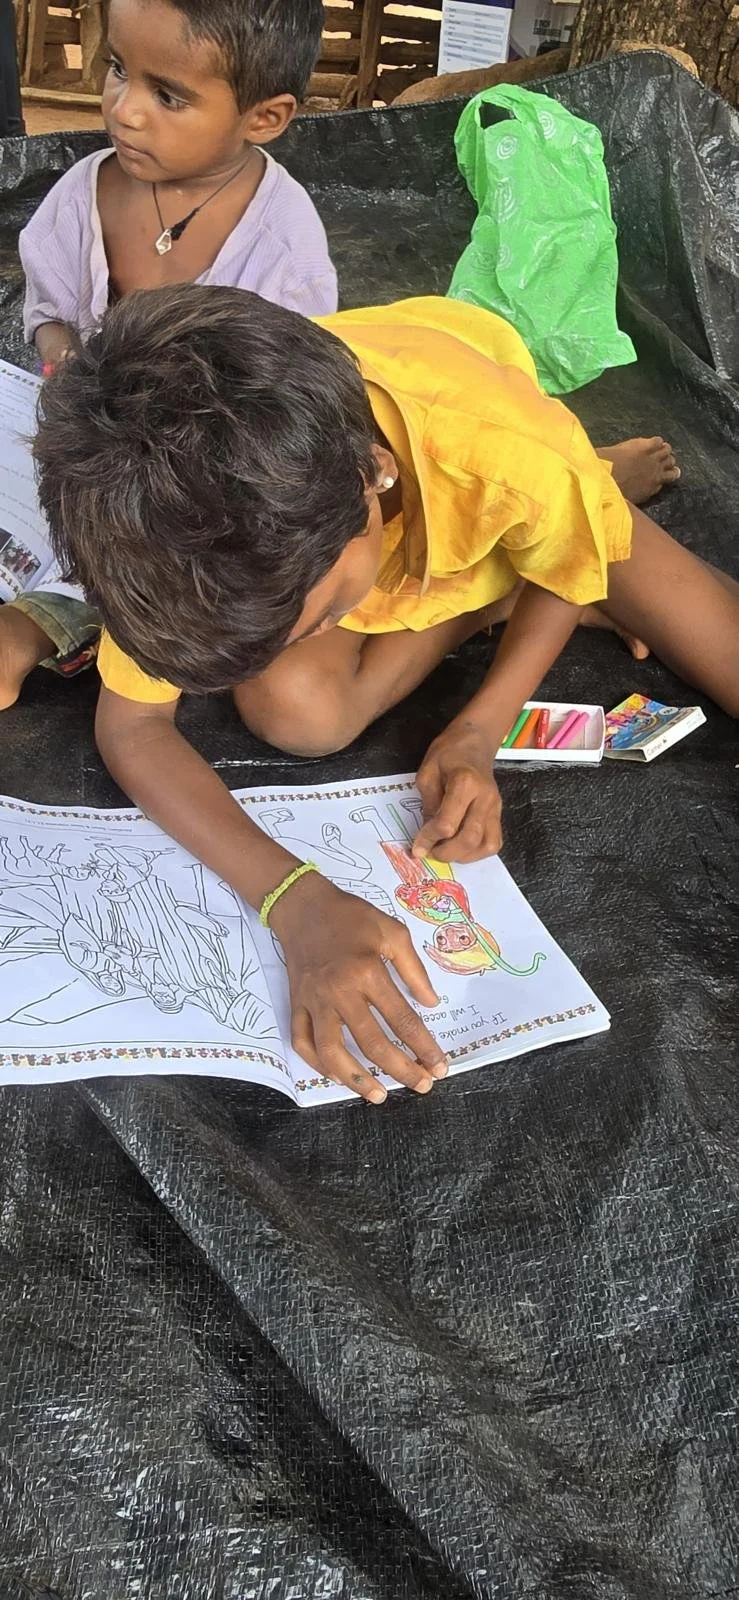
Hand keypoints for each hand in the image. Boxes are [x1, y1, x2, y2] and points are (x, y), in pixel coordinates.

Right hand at [270, 872, 447, 1103]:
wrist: (304, 906)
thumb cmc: (352, 917)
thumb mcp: (393, 932)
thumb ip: (414, 970)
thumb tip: (432, 1004)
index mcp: (368, 972)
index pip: (402, 1020)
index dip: (423, 1047)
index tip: (439, 1066)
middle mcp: (339, 992)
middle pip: (372, 1042)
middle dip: (400, 1069)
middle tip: (421, 1086)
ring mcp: (314, 1002)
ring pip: (331, 1051)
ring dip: (356, 1078)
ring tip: (378, 1096)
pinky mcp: (297, 1005)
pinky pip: (303, 1042)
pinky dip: (317, 1064)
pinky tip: (337, 1075)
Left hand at [413, 723, 502, 862]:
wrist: (475, 742)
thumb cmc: (448, 753)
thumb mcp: (427, 773)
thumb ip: (428, 804)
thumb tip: (428, 835)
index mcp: (465, 783)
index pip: (447, 823)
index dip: (429, 839)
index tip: (416, 847)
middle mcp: (485, 798)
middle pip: (469, 839)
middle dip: (446, 853)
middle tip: (430, 852)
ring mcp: (496, 807)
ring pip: (487, 845)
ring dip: (464, 856)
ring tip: (446, 851)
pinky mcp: (499, 814)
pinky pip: (494, 842)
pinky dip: (477, 852)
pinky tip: (461, 848)